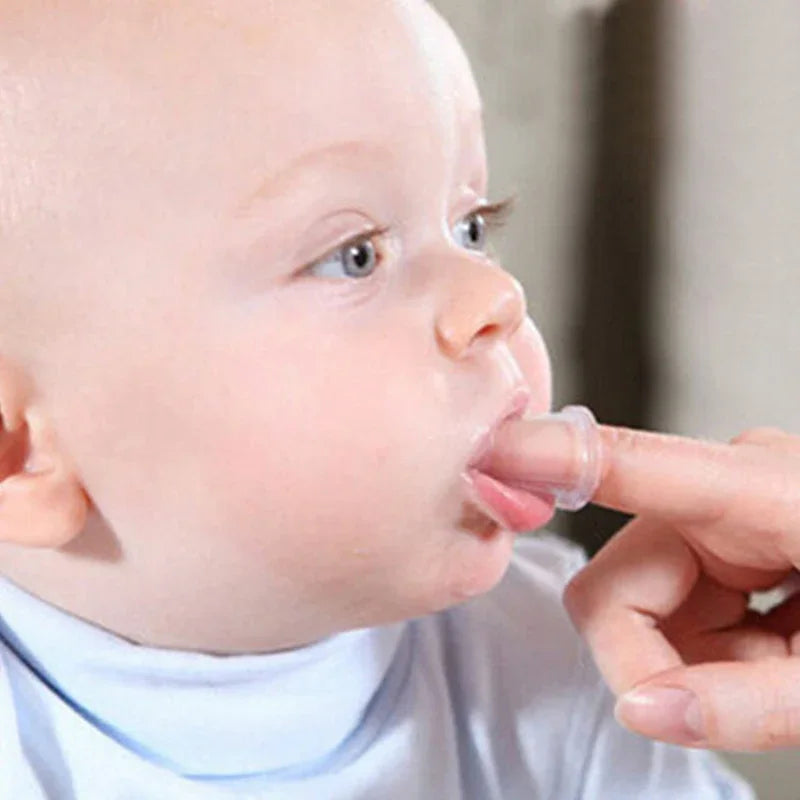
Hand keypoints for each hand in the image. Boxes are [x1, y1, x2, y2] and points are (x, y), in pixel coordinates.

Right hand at [563, 425, 799, 750]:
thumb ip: (751, 700)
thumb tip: (642, 711)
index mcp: (765, 490)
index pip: (637, 465)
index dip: (558, 461)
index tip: (492, 451)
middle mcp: (725, 490)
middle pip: (616, 585)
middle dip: (652, 662)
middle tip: (730, 704)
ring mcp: (719, 516)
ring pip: (634, 607)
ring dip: (693, 666)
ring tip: (779, 677)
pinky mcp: (720, 541)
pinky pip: (666, 609)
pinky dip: (706, 657)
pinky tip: (770, 658)